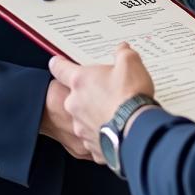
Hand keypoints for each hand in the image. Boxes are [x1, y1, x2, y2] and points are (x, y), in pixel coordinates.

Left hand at [49, 44, 155, 162]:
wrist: (137, 131)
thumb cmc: (130, 97)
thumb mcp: (131, 63)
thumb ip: (123, 53)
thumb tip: (122, 50)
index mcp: (80, 81)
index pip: (59, 68)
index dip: (59, 64)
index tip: (57, 63)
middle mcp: (75, 104)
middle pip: (75, 94)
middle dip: (88, 92)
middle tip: (107, 90)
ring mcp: (80, 127)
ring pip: (83, 117)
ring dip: (95, 113)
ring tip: (115, 111)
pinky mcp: (90, 145)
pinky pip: (94, 136)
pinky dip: (102, 132)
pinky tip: (117, 128)